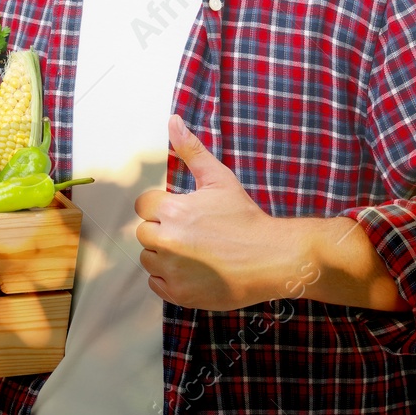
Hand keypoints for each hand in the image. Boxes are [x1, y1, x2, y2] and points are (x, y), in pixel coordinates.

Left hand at [133, 116, 291, 310]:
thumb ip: (191, 150)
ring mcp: (172, 270)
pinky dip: (169, 278)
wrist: (272, 258)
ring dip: (163, 255)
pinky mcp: (178, 294)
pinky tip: (193, 270)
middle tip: (193, 233)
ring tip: (194, 252)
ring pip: (148, 258)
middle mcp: (166, 241)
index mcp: (172, 211)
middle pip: (144, 232)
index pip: (143, 205)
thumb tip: (172, 120)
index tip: (184, 213)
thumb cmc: (245, 217)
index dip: (162, 207)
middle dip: (162, 230)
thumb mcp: (219, 179)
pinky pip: (155, 283)